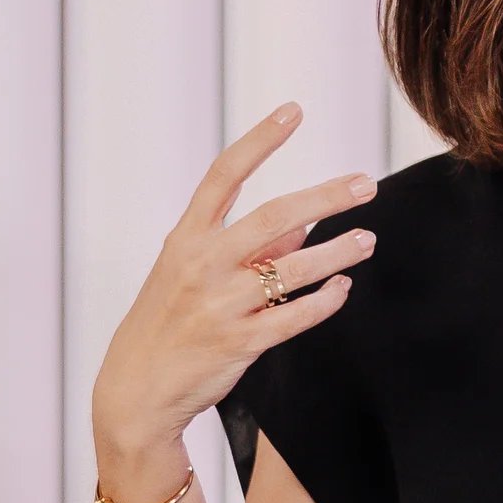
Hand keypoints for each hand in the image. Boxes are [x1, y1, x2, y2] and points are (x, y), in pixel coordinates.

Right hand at [92, 101, 378, 451]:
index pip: (224, 175)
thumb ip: (248, 245)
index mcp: (187, 238)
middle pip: (274, 217)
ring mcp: (220, 305)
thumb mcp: (192, 270)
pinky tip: (343, 287)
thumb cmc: (169, 320)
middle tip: (366, 184)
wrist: (135, 392)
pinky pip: (295, 316)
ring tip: (367, 240)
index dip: (260, 140)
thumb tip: (303, 223)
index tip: (294, 111)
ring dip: (339, 251)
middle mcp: (202, 264)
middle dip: (326, 198)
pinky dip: (325, 299)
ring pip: (294, 268)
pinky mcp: (239, 343)